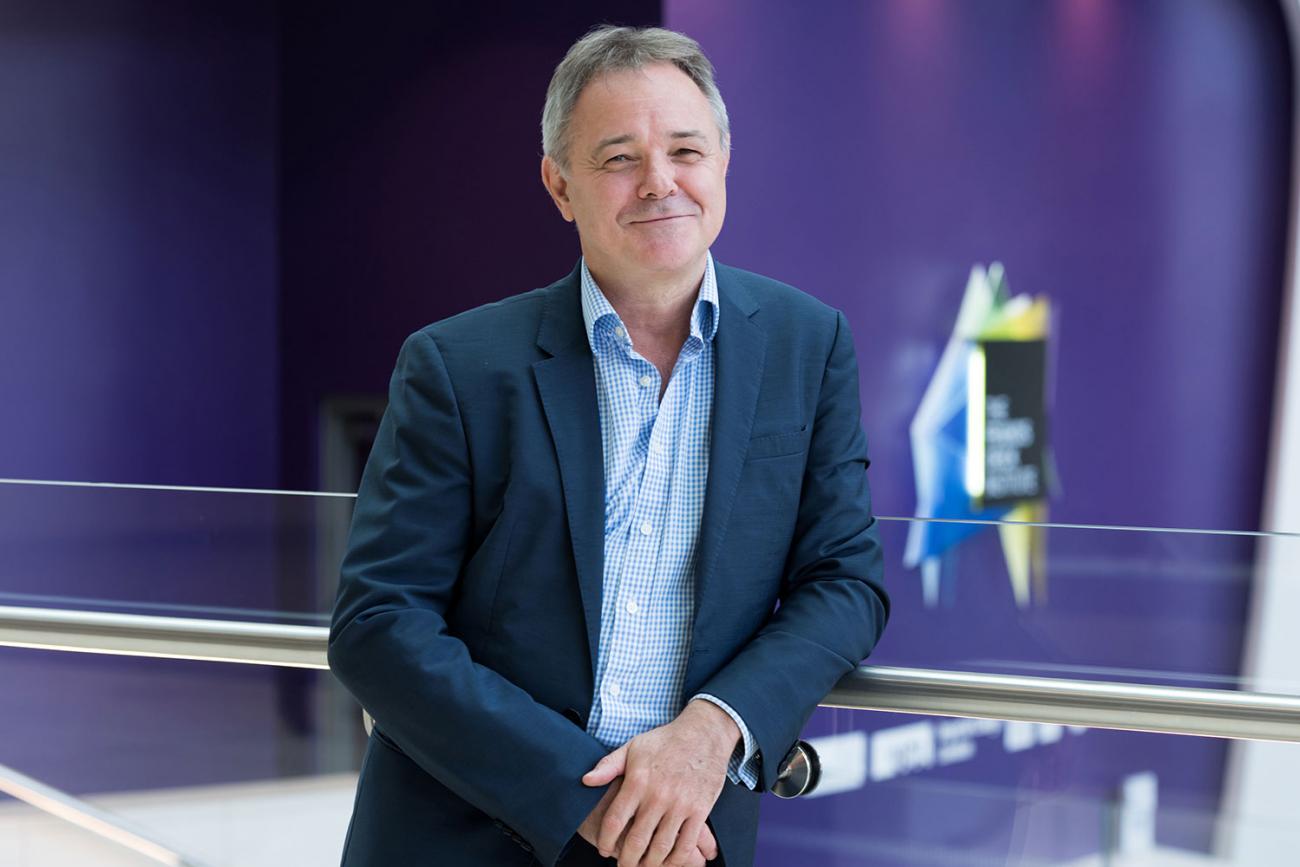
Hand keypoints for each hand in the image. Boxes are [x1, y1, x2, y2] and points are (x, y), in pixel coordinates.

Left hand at [582, 701, 737, 865]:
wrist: (703, 733)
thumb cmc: (665, 741)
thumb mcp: (633, 747)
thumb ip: (608, 766)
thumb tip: (586, 780)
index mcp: (637, 780)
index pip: (615, 820)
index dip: (606, 840)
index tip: (604, 849)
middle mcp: (657, 795)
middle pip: (637, 840)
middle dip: (627, 860)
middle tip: (623, 866)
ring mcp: (680, 804)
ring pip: (661, 847)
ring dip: (650, 864)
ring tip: (643, 866)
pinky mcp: (700, 809)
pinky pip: (686, 844)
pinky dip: (676, 859)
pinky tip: (668, 862)